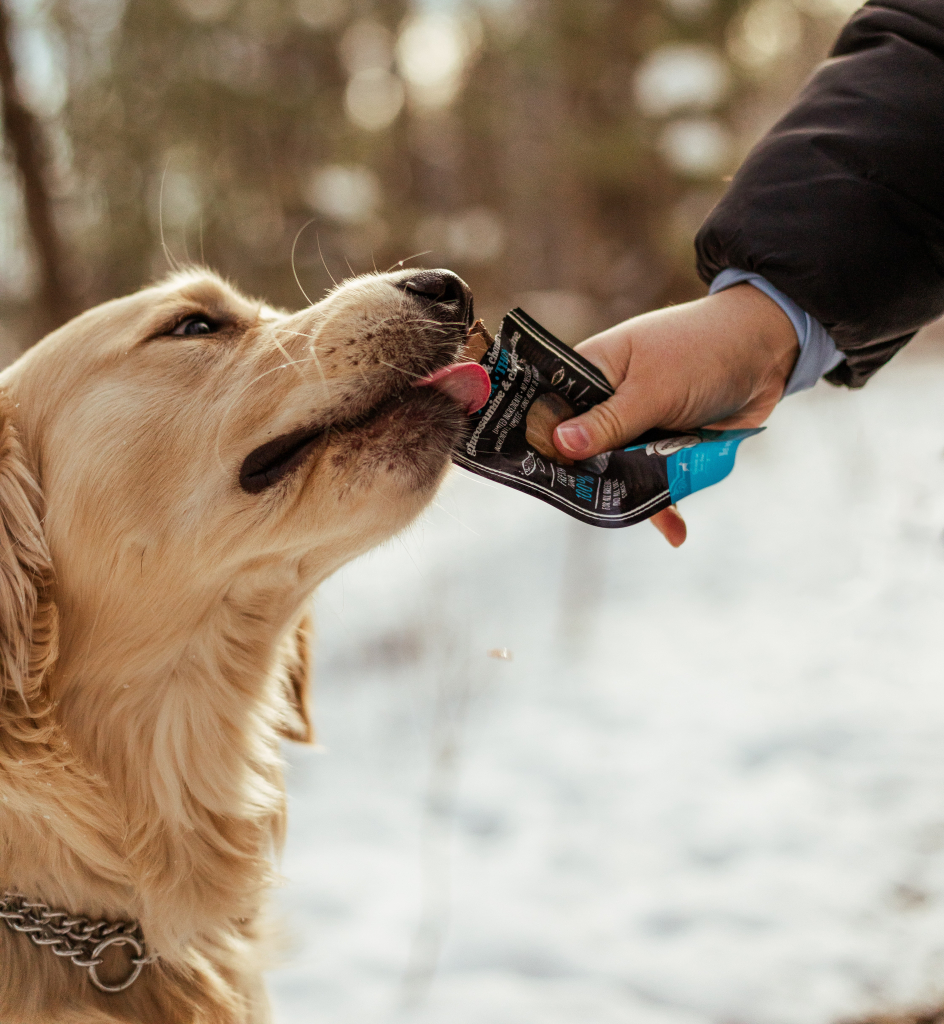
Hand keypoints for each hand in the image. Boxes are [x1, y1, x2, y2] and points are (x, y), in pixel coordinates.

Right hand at [553, 284, 798, 545]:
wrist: (768, 351)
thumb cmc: (703, 349)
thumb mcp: (653, 389)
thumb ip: (609, 422)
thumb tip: (561, 445)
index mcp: (592, 371)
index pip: (552, 408)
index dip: (543, 441)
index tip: (538, 475)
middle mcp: (608, 399)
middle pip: (583, 448)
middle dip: (589, 478)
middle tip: (589, 507)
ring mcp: (638, 424)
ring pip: (621, 469)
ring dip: (633, 494)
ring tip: (643, 517)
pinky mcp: (666, 444)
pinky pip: (655, 479)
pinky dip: (665, 502)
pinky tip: (676, 532)